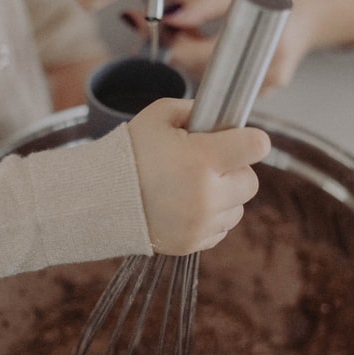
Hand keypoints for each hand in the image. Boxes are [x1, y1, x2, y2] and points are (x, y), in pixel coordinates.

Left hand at [121, 0, 353, 86]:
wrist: (323, 12)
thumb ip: (205, 3)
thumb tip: (169, 15)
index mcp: (268, 48)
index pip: (204, 57)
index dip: (174, 43)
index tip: (155, 24)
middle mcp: (267, 76)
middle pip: (202, 70)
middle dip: (180, 46)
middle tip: (170, 20)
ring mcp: (264, 89)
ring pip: (208, 77)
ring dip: (191, 53)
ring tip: (193, 25)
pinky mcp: (259, 93)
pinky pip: (221, 81)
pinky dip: (207, 62)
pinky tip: (209, 42)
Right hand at [127, 99, 269, 254]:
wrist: (97, 198)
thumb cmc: (129, 153)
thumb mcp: (158, 116)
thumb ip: (193, 110)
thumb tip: (218, 117)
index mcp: (201, 159)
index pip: (256, 146)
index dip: (251, 140)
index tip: (240, 140)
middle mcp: (207, 195)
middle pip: (251, 182)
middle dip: (235, 171)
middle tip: (209, 165)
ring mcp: (200, 224)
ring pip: (238, 209)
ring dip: (224, 197)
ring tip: (195, 187)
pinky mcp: (192, 244)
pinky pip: (221, 230)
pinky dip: (211, 218)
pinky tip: (187, 205)